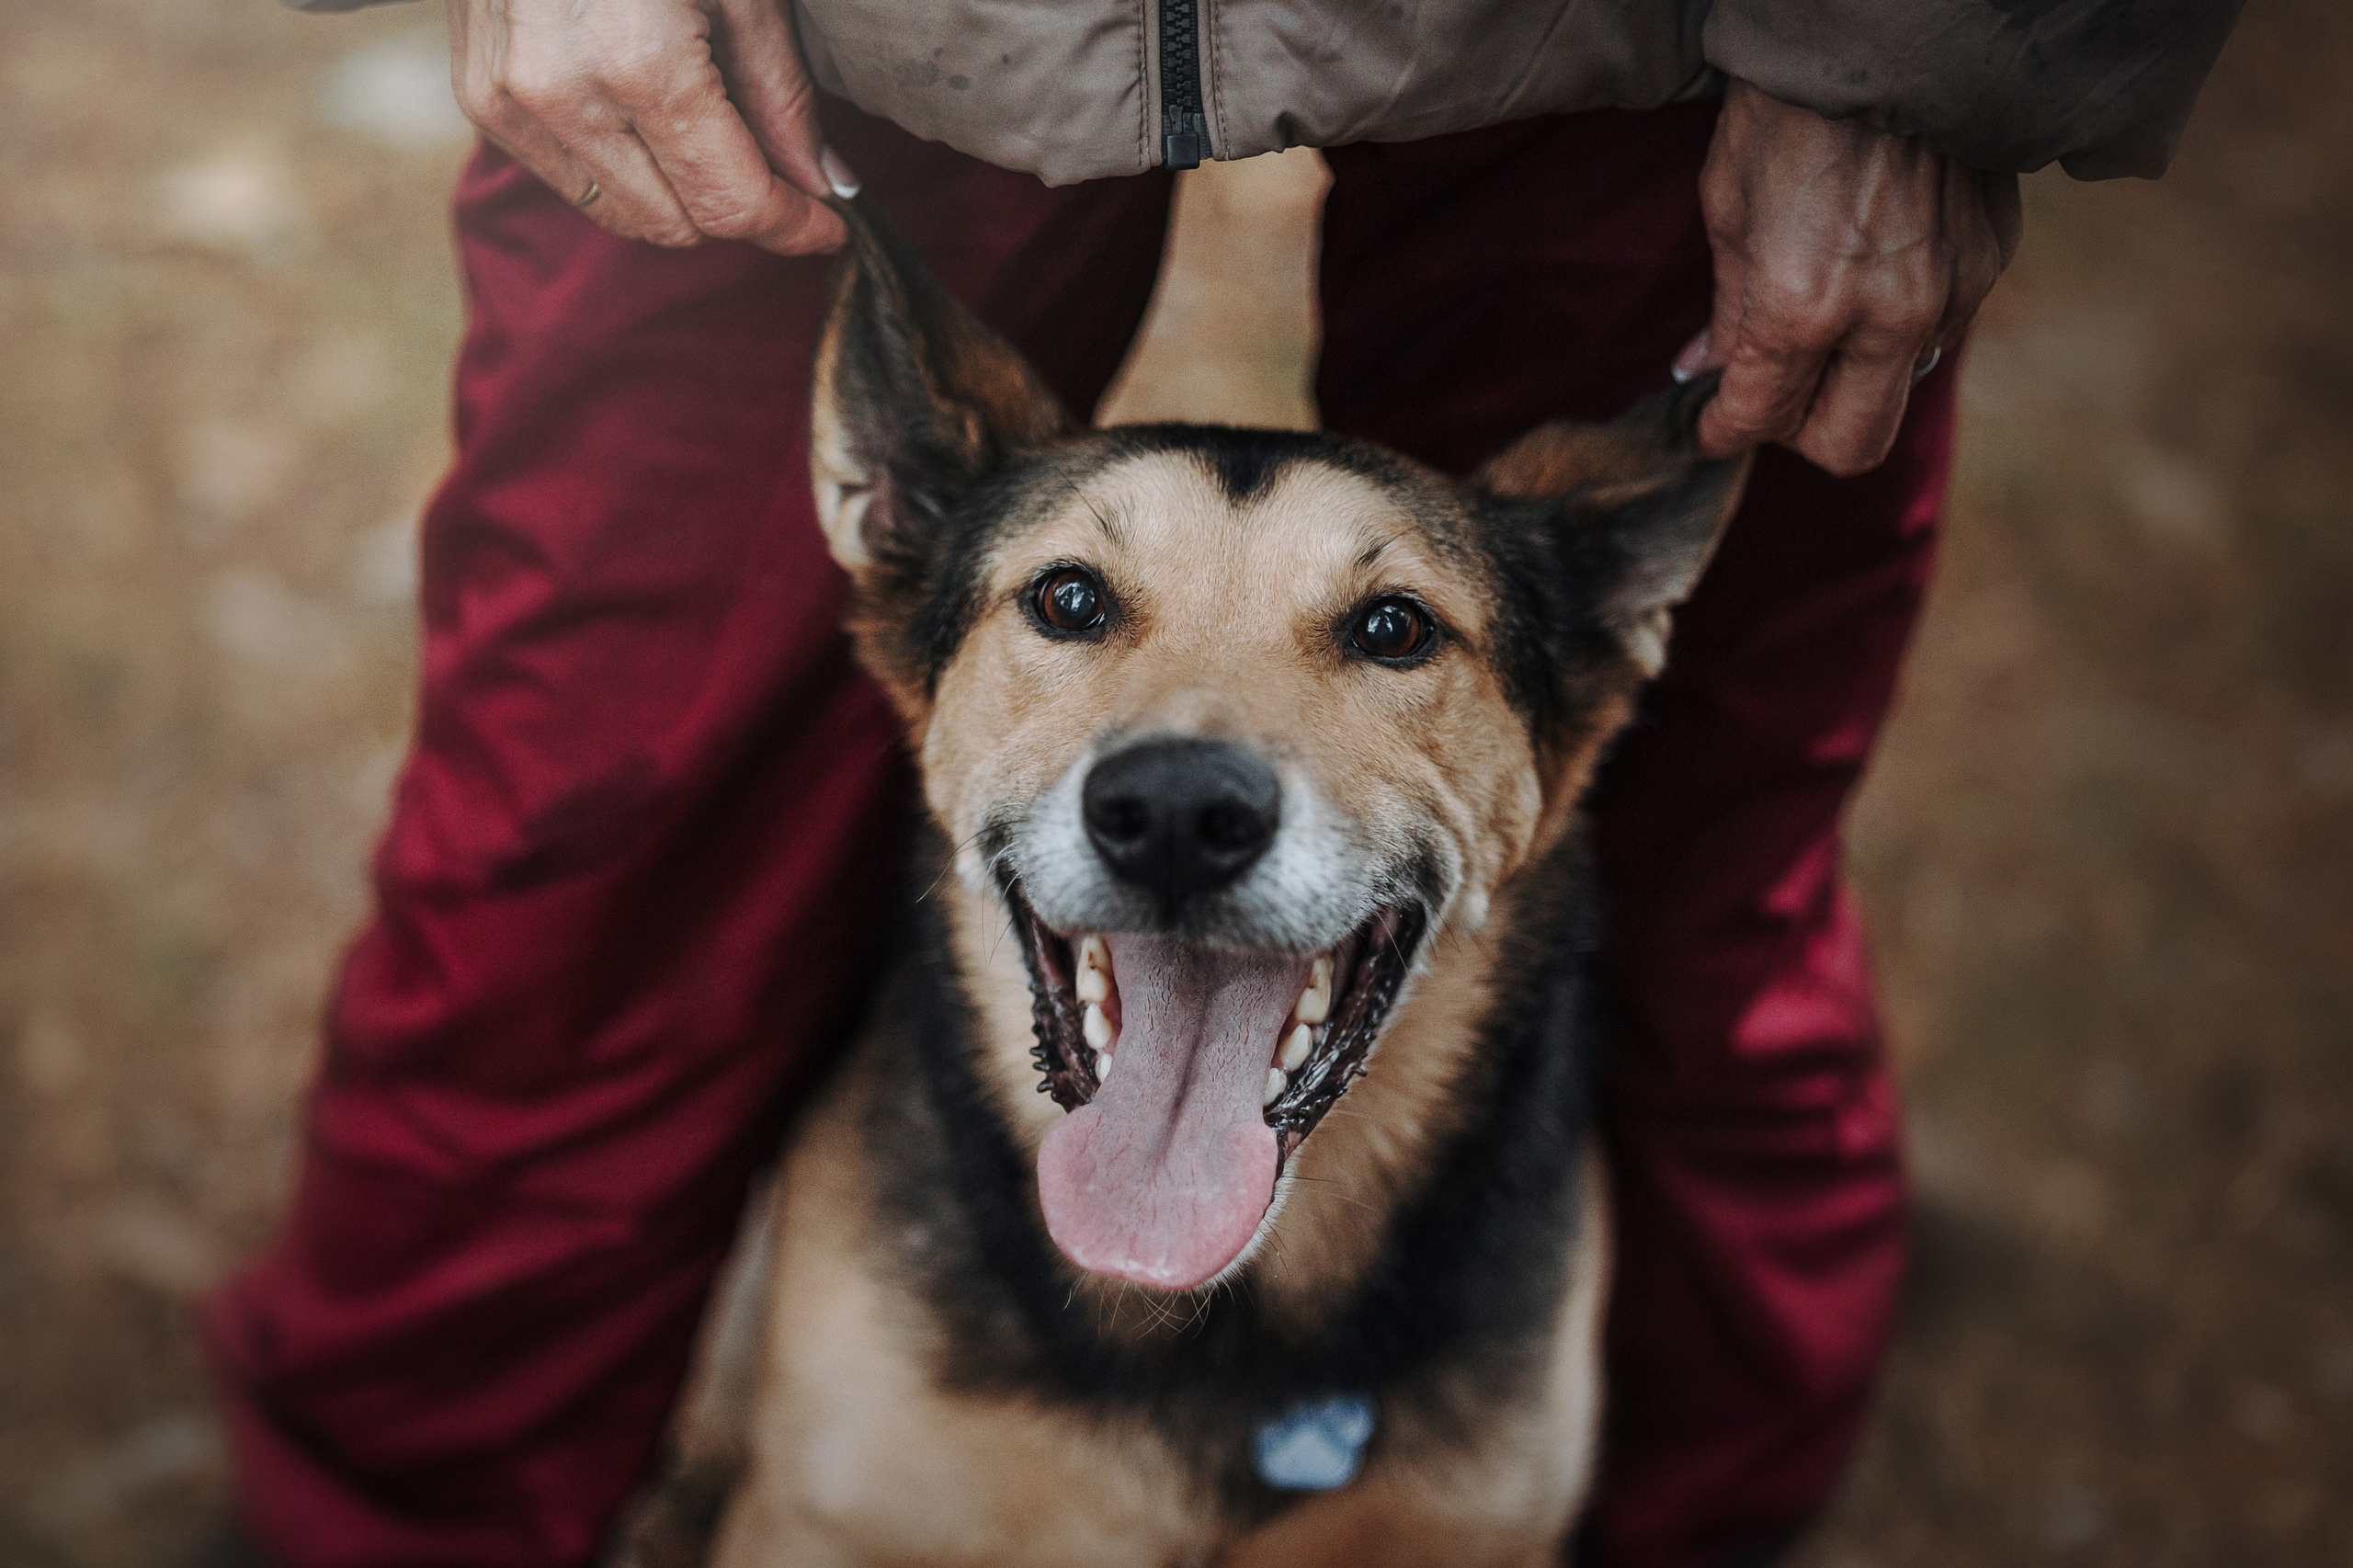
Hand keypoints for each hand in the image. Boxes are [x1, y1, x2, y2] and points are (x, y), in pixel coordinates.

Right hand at [445, 0, 849, 252]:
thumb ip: (782, 96)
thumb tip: (822, 188)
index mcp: (637, 62)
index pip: (730, 202)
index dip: (791, 225)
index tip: (828, 225)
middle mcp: (561, 93)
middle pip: (677, 223)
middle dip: (736, 206)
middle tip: (772, 163)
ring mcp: (507, 98)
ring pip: (623, 213)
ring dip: (678, 192)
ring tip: (707, 124)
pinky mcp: (479, 95)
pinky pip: (570, 177)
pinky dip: (622, 165)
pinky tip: (642, 107)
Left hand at [1684, 79, 2022, 474]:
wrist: (1889, 30)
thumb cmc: (1788, 109)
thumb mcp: (1729, 209)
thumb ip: (1728, 309)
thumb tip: (1706, 372)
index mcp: (1802, 307)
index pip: (1761, 420)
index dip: (1725, 432)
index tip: (1713, 426)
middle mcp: (1885, 316)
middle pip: (1851, 447)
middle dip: (1801, 436)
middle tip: (1771, 400)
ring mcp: (1949, 292)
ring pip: (1899, 390)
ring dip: (1853, 380)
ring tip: (1819, 326)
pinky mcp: (1989, 261)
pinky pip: (1940, 331)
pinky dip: (1897, 326)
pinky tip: (1871, 273)